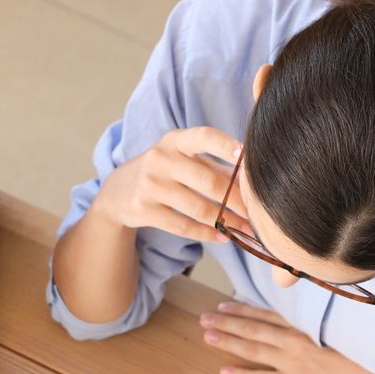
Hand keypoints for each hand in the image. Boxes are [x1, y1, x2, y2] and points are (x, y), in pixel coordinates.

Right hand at [92, 126, 246, 243]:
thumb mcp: (183, 159)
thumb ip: (216, 166)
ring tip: (244, 229)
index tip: (245, 154)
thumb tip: (252, 182)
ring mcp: (150, 185)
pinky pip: (182, 226)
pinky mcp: (143, 210)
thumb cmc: (164, 171)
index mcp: (176, 140)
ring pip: (197, 208)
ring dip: (225, 221)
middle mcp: (161, 159)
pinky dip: (206, 233)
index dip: (225, 145)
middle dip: (237, 200)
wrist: (118, 192)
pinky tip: (222, 236)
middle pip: (208, 180)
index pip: (204, 137)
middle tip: (256, 212)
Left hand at [202, 302, 369, 373]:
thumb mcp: (340, 328)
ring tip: (208, 336)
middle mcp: (295, 339)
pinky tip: (224, 371)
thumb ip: (317, 321)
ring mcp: (294, 362)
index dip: (244, 310)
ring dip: (229, 341)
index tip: (224, 305)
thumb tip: (302, 315)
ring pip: (254, 349)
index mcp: (306, 325)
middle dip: (228, 322)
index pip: (268, 315)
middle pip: (254, 329)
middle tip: (205, 318)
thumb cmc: (365, 352)